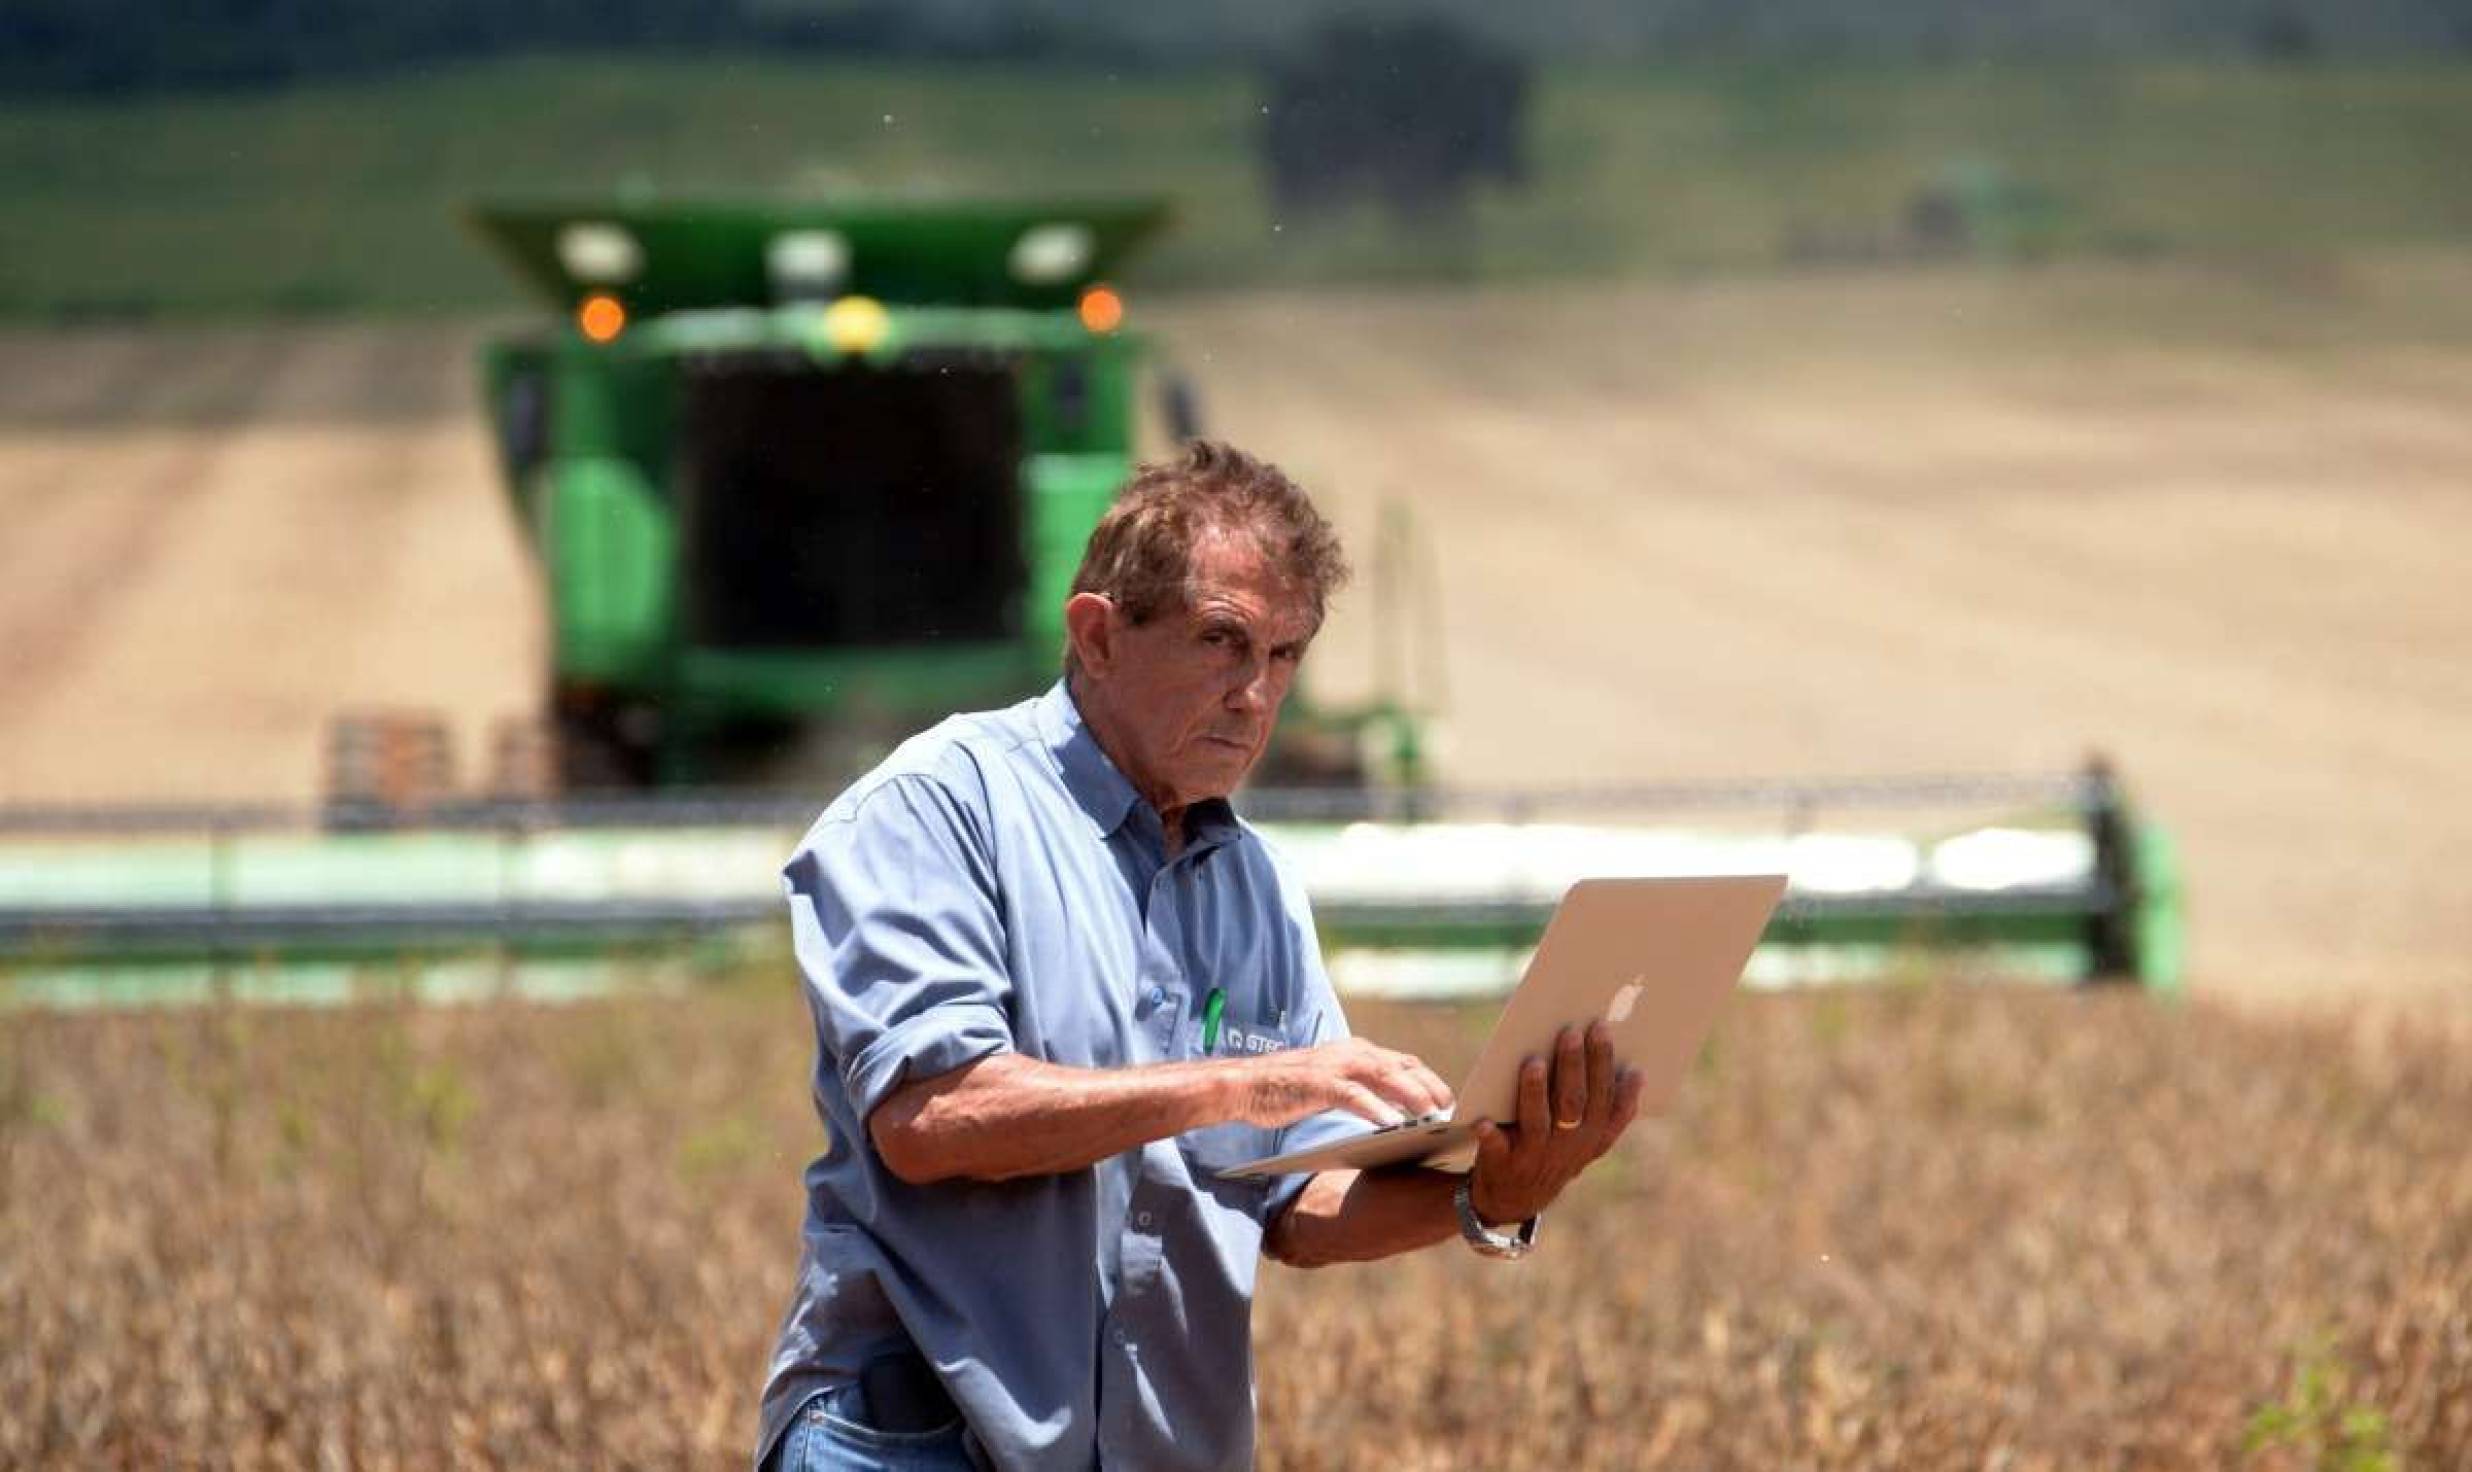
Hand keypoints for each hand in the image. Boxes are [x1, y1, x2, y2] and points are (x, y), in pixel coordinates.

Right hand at [1233, 1038, 1454, 1128]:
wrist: (1246, 1084)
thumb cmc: (1290, 1089)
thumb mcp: (1334, 1084)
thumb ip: (1364, 1088)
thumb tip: (1398, 1109)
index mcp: (1357, 1052)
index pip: (1405, 1062)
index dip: (1430, 1080)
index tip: (1450, 1101)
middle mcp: (1351, 1053)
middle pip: (1403, 1066)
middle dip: (1430, 1087)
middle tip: (1451, 1110)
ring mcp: (1335, 1066)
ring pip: (1385, 1076)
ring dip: (1412, 1095)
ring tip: (1432, 1115)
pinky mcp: (1319, 1083)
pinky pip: (1354, 1095)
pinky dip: (1376, 1108)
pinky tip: (1393, 1124)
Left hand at [1467, 1021, 1643, 1225]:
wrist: (1516, 1197)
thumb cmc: (1553, 1148)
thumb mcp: (1586, 1135)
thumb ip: (1602, 1105)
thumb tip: (1620, 1059)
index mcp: (1594, 1135)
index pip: (1607, 1097)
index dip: (1605, 1065)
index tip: (1601, 1030)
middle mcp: (1569, 1146)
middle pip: (1574, 1102)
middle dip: (1573, 1066)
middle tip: (1569, 1031)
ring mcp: (1536, 1156)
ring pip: (1539, 1122)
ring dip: (1536, 1092)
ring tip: (1534, 1062)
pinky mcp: (1503, 1163)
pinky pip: (1497, 1148)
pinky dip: (1491, 1135)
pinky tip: (1483, 1121)